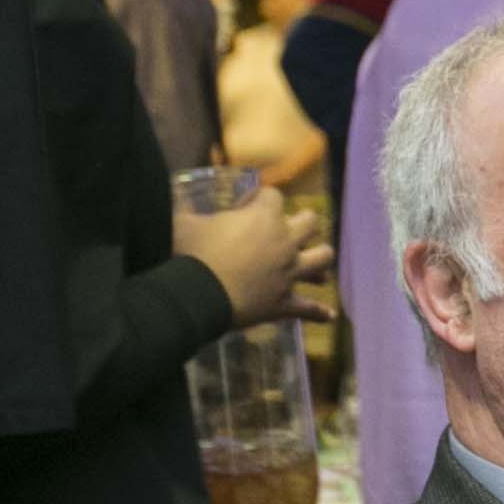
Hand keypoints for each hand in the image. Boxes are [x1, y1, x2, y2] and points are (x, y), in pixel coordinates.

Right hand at [176, 189, 330, 329]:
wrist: (197, 296)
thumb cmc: (191, 253)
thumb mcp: (183, 222)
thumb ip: (184, 203)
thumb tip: (174, 187)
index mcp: (264, 217)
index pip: (273, 195)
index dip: (258, 198)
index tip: (241, 208)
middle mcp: (285, 242)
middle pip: (310, 222)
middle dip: (301, 222)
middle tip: (287, 228)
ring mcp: (290, 272)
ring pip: (322, 259)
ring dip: (319, 257)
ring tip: (314, 261)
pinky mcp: (285, 301)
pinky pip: (308, 308)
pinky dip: (319, 312)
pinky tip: (329, 316)